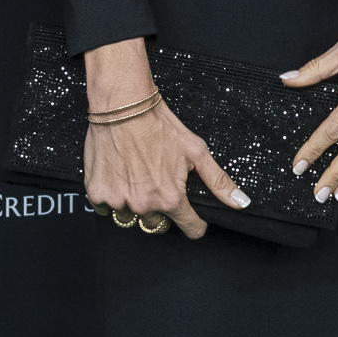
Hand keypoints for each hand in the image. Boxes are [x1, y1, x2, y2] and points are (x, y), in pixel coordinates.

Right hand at [81, 37, 248, 240]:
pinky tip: (120, 176)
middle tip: (159, 185)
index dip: (195, 224)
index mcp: (170, 198)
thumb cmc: (161, 127)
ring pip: (130, 217)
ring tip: (138, 177)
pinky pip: (107, 208)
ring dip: (135, 204)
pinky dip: (112, 197)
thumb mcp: (196, 152)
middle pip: (157, 225)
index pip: (189, 228)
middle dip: (161, 211)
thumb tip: (241, 203)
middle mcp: (143, 205)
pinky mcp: (96, 194)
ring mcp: (118, 201)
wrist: (124, 107)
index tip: (193, 218)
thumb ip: (218, 182)